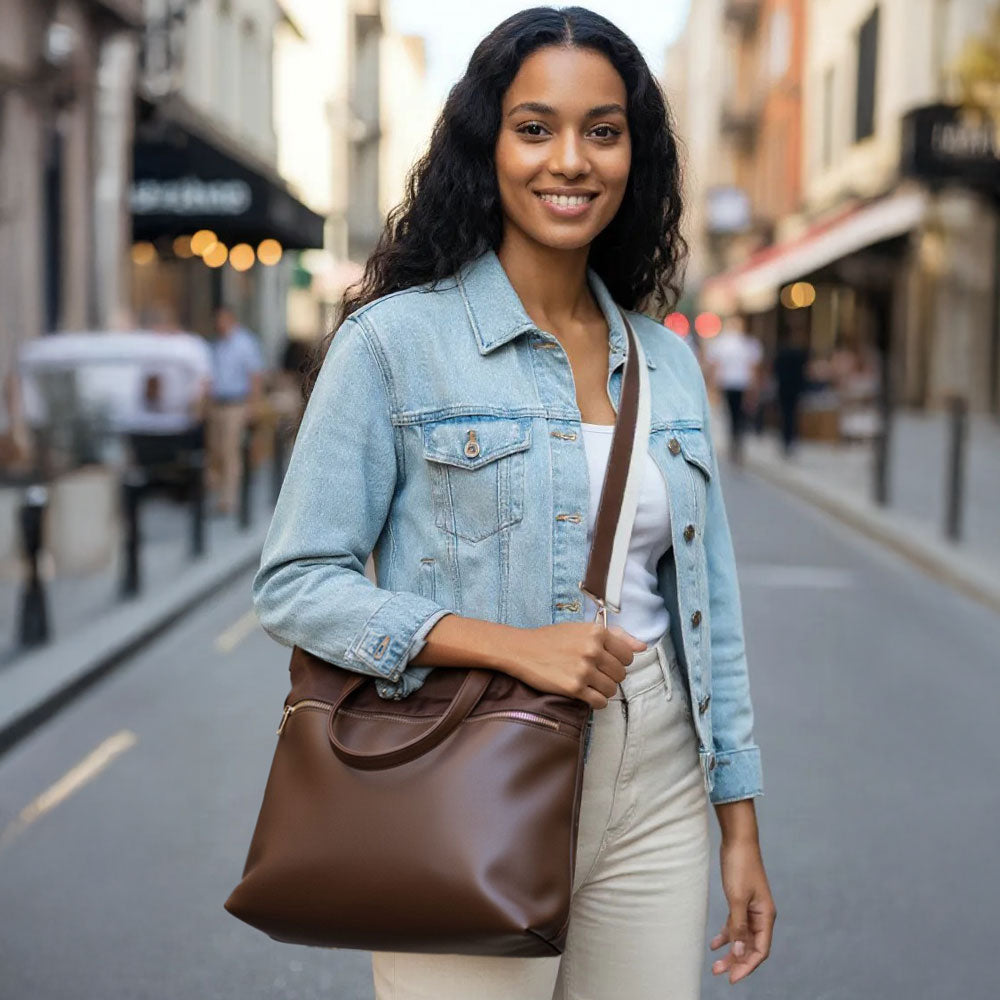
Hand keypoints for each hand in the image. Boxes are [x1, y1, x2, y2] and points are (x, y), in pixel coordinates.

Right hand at [508, 623, 645, 708]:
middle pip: (621, 674)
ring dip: (603, 689)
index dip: (618, 661)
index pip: (628, 655)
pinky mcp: (574, 688)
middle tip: (595, 673)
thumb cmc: (552, 639)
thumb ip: (615, 636)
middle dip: (610, 676)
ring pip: (612, 689)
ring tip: (589, 683)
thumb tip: (642, 646)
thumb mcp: (582, 629)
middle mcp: (592, 650)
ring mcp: (583, 670)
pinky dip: (596, 701)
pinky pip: (599, 702)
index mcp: (597, 633)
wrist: (522, 650)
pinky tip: (586, 694)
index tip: (606, 662)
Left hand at [710, 839, 775, 983]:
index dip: (747, 966)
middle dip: (736, 962)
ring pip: (742, 937)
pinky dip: (726, 934)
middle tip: (718, 972)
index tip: (732, 978)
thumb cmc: (740, 866)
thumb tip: (738, 953)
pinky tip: (715, 943)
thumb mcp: (736, 898)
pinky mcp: (741, 901)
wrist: (738, 839)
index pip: (760, 950)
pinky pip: (735, 925)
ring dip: (730, 951)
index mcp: (766, 916)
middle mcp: (761, 915)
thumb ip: (738, 926)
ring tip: (715, 963)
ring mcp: (751, 908)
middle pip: (750, 947)